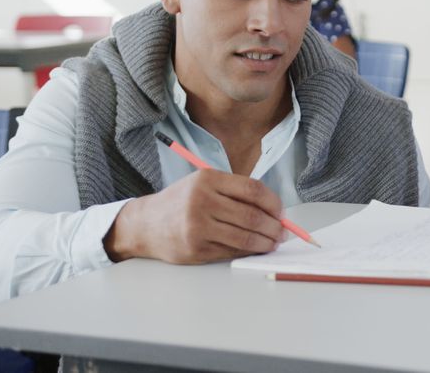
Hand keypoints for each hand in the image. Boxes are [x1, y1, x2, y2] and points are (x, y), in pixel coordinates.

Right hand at [105, 169, 284, 263]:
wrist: (145, 224)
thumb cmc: (181, 202)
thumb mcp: (204, 185)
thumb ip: (236, 193)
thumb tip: (275, 212)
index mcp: (208, 179)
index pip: (252, 190)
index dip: (274, 203)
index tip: (282, 212)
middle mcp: (202, 201)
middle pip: (252, 215)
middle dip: (274, 227)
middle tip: (283, 232)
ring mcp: (198, 226)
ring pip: (245, 237)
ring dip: (265, 242)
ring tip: (273, 243)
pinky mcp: (196, 248)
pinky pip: (232, 250)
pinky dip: (248, 251)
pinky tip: (255, 249)